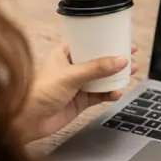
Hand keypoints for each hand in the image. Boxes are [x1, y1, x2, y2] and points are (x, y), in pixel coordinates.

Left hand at [16, 43, 138, 143]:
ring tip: (131, 72)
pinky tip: (117, 93)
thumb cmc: (39, 93)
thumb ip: (97, 68)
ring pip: (102, 78)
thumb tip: (120, 60)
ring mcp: (77, 85)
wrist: (29, 121)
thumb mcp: (71, 75)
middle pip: (98, 60)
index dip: (103, 40)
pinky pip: (101, 94)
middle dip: (115, 59)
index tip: (119, 38)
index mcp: (64, 55)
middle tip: (130, 55)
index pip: (87, 43)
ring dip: (116, 76)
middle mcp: (71, 68)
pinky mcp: (81, 100)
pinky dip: (110, 93)